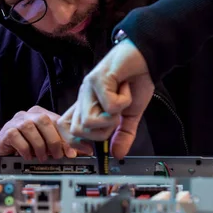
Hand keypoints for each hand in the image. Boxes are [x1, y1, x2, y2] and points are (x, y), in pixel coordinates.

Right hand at [0, 105, 93, 166]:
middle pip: (44, 121)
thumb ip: (63, 145)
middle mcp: (28, 114)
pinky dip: (26, 150)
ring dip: (40, 146)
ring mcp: (16, 121)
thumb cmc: (27, 145)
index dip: (67, 137)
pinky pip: (18, 138)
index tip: (75, 151)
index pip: (57, 121)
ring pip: (31, 129)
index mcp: (41, 114)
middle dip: (53, 140)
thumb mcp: (46, 144)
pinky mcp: (7, 131)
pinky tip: (28, 156)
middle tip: (57, 156)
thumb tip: (84, 150)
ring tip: (42, 157)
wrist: (3, 150)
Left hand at [59, 38, 153, 157]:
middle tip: (116, 117)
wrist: (146, 57)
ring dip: (111, 118)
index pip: (67, 129)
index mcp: (87, 106)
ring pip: (89, 121)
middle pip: (78, 131)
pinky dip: (123, 100)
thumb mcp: (130, 115)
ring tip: (121, 102)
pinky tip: (126, 87)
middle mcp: (83, 98)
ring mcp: (88, 88)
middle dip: (102, 132)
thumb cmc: (136, 82)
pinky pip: (109, 105)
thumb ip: (123, 134)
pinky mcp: (97, 79)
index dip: (76, 143)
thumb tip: (117, 155)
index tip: (93, 149)